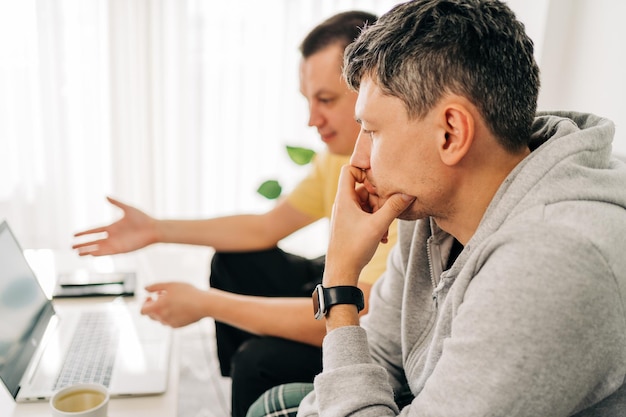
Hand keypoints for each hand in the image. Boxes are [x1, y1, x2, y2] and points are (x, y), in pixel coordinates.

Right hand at [72, 196, 157, 255]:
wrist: (154, 229)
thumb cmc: (143, 218)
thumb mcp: (128, 209)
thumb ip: (116, 203)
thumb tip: (106, 196)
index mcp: (112, 227)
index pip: (94, 231)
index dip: (84, 233)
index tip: (74, 235)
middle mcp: (112, 237)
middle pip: (94, 242)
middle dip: (83, 244)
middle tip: (71, 246)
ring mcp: (116, 244)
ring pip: (98, 249)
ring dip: (88, 251)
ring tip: (77, 253)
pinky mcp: (121, 250)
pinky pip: (107, 253)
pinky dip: (98, 253)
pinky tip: (90, 254)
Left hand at [140, 282, 207, 327]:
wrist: (204, 305)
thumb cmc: (188, 293)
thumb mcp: (171, 285)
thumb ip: (155, 286)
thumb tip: (145, 288)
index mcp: (158, 308)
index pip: (142, 310)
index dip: (145, 303)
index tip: (151, 297)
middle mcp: (162, 318)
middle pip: (150, 315)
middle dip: (153, 306)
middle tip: (162, 297)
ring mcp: (170, 323)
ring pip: (160, 318)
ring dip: (162, 310)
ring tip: (173, 300)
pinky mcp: (177, 326)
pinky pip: (169, 321)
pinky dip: (171, 314)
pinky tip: (179, 306)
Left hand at [324, 165, 414, 285]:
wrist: (341, 271)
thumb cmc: (354, 247)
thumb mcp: (378, 225)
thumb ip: (393, 207)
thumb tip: (408, 194)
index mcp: (344, 199)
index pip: (349, 170)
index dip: (364, 171)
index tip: (378, 184)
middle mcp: (343, 204)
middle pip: (363, 189)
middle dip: (378, 199)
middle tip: (387, 212)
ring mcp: (345, 215)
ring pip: (366, 205)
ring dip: (379, 214)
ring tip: (385, 229)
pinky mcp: (349, 226)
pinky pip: (364, 216)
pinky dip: (375, 222)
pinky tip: (382, 237)